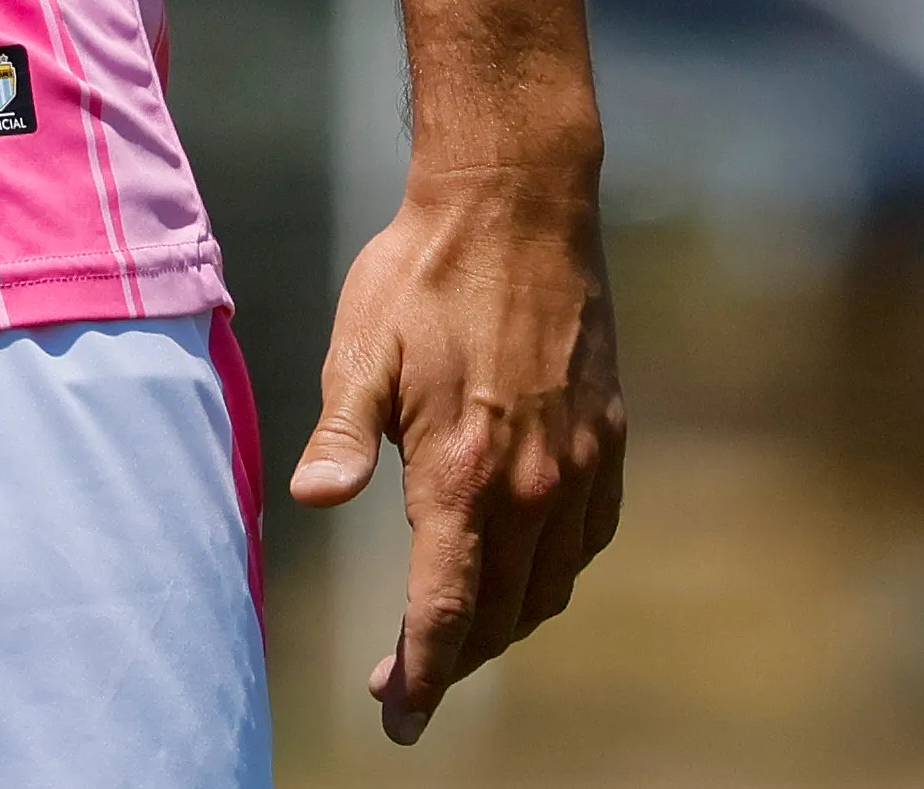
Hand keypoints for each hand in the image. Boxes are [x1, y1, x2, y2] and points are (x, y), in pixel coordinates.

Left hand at [290, 158, 625, 742]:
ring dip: (503, 624)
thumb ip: (343, 435)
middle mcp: (535, 486)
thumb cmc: (422, 274)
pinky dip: (550, 573)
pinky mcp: (610, 441)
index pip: (446, 610)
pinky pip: (588, 541)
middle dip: (452, 661)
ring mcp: (582, 466)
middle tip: (405, 684)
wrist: (518, 206)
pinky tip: (516, 568)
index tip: (397, 718)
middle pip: (499, 615)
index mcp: (464, 473)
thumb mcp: (357, 349)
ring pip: (549, 587)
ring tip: (454, 634)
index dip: (421, 675)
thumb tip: (313, 500)